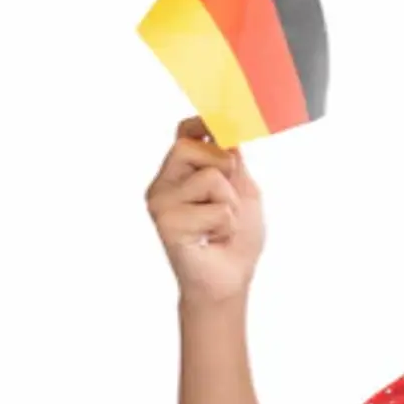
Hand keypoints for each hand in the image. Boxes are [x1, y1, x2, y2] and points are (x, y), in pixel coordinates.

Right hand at [146, 117, 264, 304]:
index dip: (201, 123)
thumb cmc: (235, 238)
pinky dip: (226, 225)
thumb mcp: (242, 190)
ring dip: (230, 204)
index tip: (219, 128)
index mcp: (180, 172)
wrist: (229, 280)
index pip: (183, 132)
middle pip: (188, 146)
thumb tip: (226, 129)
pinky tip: (212, 239)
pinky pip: (215, 209)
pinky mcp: (167, 224)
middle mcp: (164, 184)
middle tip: (227, 198)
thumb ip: (232, 160)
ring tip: (220, 225)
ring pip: (210, 178)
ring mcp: (161, 203)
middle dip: (223, 168)